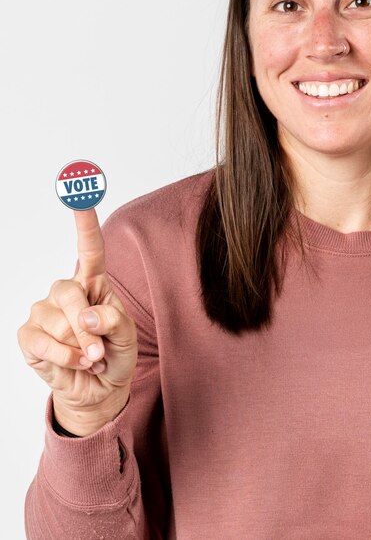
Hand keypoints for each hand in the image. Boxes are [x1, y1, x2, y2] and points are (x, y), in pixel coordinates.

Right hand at [18, 209, 137, 435]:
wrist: (99, 389)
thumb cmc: (115, 355)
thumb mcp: (126, 337)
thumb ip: (113, 321)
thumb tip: (85, 316)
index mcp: (93, 284)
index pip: (89, 250)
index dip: (84, 224)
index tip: (81, 197)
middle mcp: (66, 292)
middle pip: (69, 293)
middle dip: (87, 326)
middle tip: (99, 352)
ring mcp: (44, 311)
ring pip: (57, 322)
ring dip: (79, 349)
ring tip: (89, 358)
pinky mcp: (29, 335)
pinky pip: (42, 343)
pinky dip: (63, 358)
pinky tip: (73, 364)